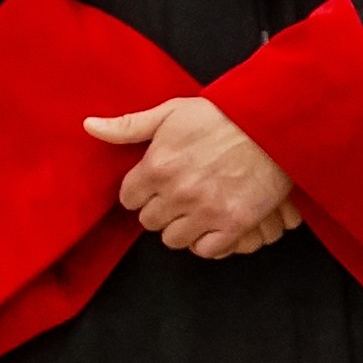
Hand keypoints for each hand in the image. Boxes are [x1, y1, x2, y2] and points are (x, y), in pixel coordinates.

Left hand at [83, 97, 296, 255]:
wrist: (273, 124)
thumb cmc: (223, 115)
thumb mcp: (171, 112)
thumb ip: (128, 125)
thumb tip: (89, 126)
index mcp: (157, 166)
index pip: (129, 198)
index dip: (142, 191)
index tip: (157, 184)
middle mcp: (177, 193)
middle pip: (150, 221)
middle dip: (161, 209)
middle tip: (180, 196)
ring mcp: (206, 211)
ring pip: (174, 239)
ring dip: (182, 227)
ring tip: (196, 211)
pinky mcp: (234, 224)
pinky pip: (207, 250)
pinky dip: (208, 241)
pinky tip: (214, 225)